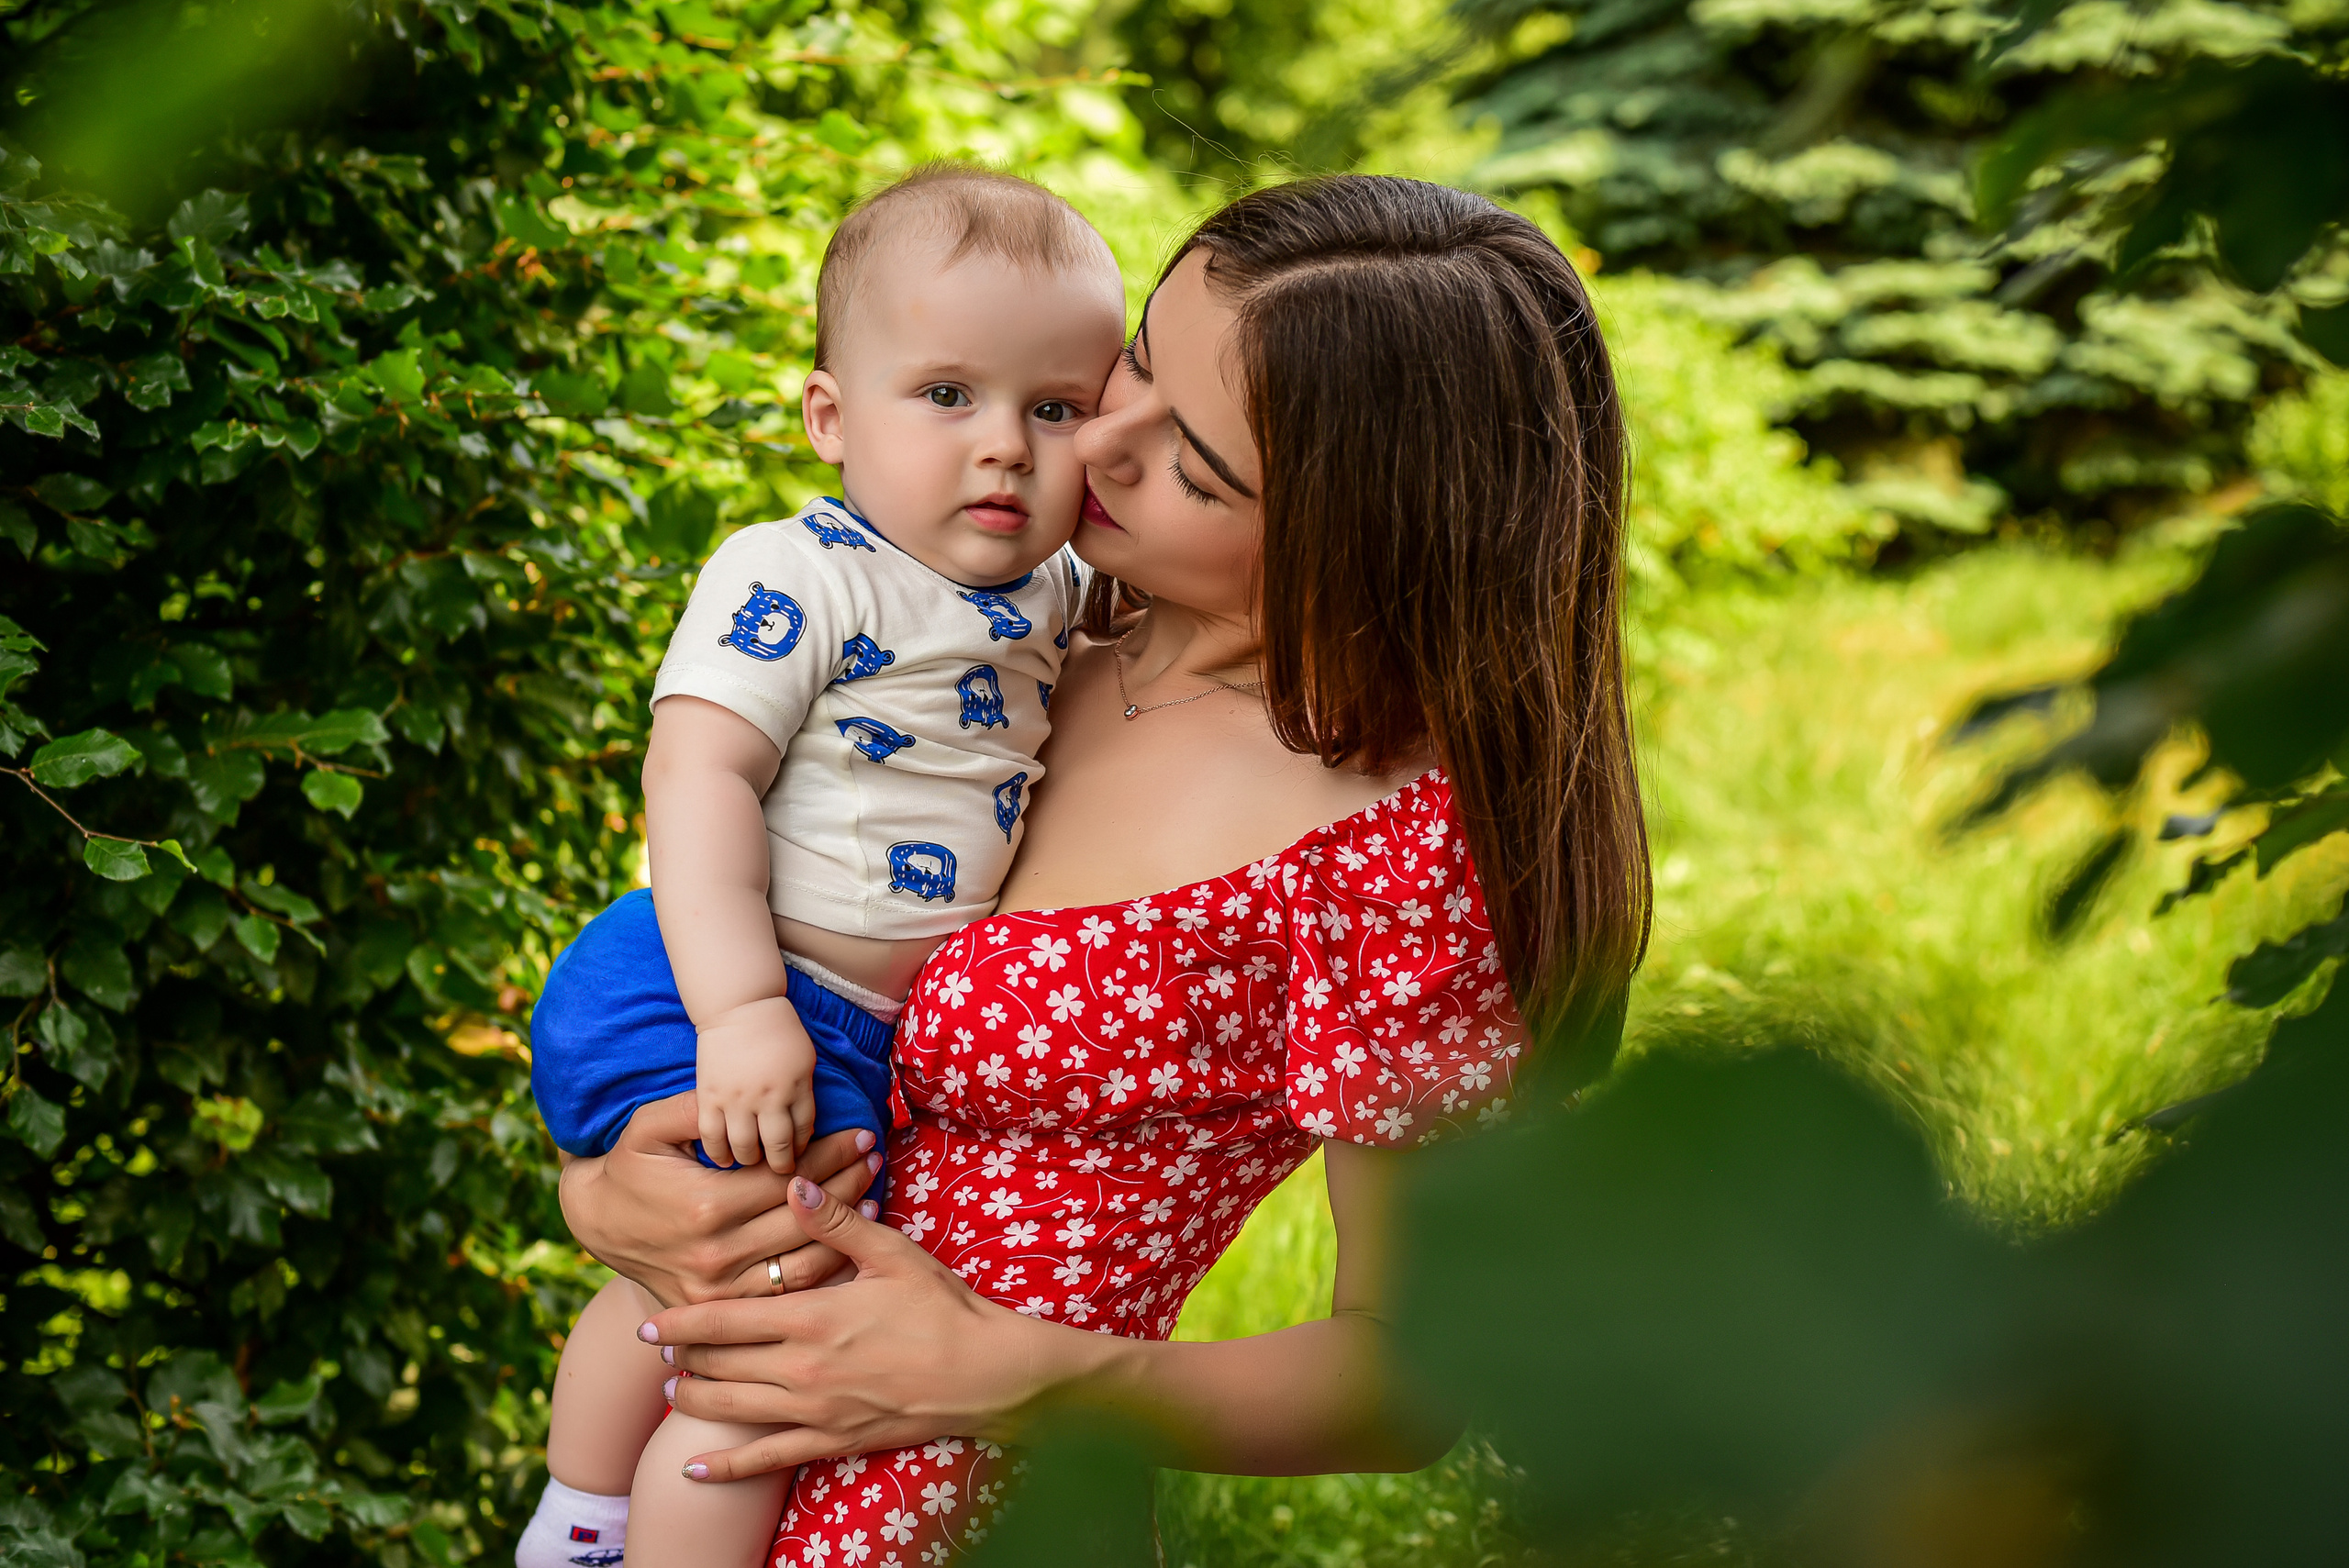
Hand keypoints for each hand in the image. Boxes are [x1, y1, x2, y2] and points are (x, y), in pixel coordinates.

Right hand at [558, 1092, 881, 1306]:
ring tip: (872, 1196)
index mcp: (705, 1206)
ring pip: (804, 1263)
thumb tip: (743, 1094)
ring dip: (845, 1229)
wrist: (596, 1222)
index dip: (830, 1153)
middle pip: (803, 1219)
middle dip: (847, 1183)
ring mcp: (719, 1289)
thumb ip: (696, 1108)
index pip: (788, 1178)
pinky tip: (846, 1243)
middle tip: (875, 1159)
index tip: (860, 1134)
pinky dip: (823, 1269)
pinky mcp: (720, 1309)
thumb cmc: (630, 1166)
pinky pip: (786, 1293)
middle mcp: (716, 1254)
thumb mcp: (650, 1127)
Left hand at [640, 1175, 1117, 1479]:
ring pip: (734, 1408)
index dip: (682, 1320)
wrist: (987, 1374)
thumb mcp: (893, 1254)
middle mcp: (803, 1368)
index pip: (727, 1317)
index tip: (649, 1319)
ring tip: (671, 1389)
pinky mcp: (832, 1440)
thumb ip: (837, 1222)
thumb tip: (792, 1185)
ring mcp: (815, 1410)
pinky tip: (693, 1467)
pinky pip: (767, 1458)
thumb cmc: (943, 1308)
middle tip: (654, 1347)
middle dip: (683, 1355)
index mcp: (812, 1317)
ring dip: (695, 1398)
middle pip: (722, 1363)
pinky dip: (726, 1466)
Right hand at [696, 994, 818, 1172]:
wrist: (739, 1005)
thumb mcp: (805, 1061)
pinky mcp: (709, 1097)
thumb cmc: (777, 1030)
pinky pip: (712, 1136)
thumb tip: (804, 1133)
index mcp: (796, 1087)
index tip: (802, 1159)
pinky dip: (719, 1153)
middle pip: (778, 1148)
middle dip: (783, 1166)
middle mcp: (768, 1097)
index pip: (804, 1134)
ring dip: (751, 1162)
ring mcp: (736, 1099)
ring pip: (745, 1149)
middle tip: (781, 1172)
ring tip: (753, 1165)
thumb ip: (804, 1097)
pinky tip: (725, 1161)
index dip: (804, 1151)